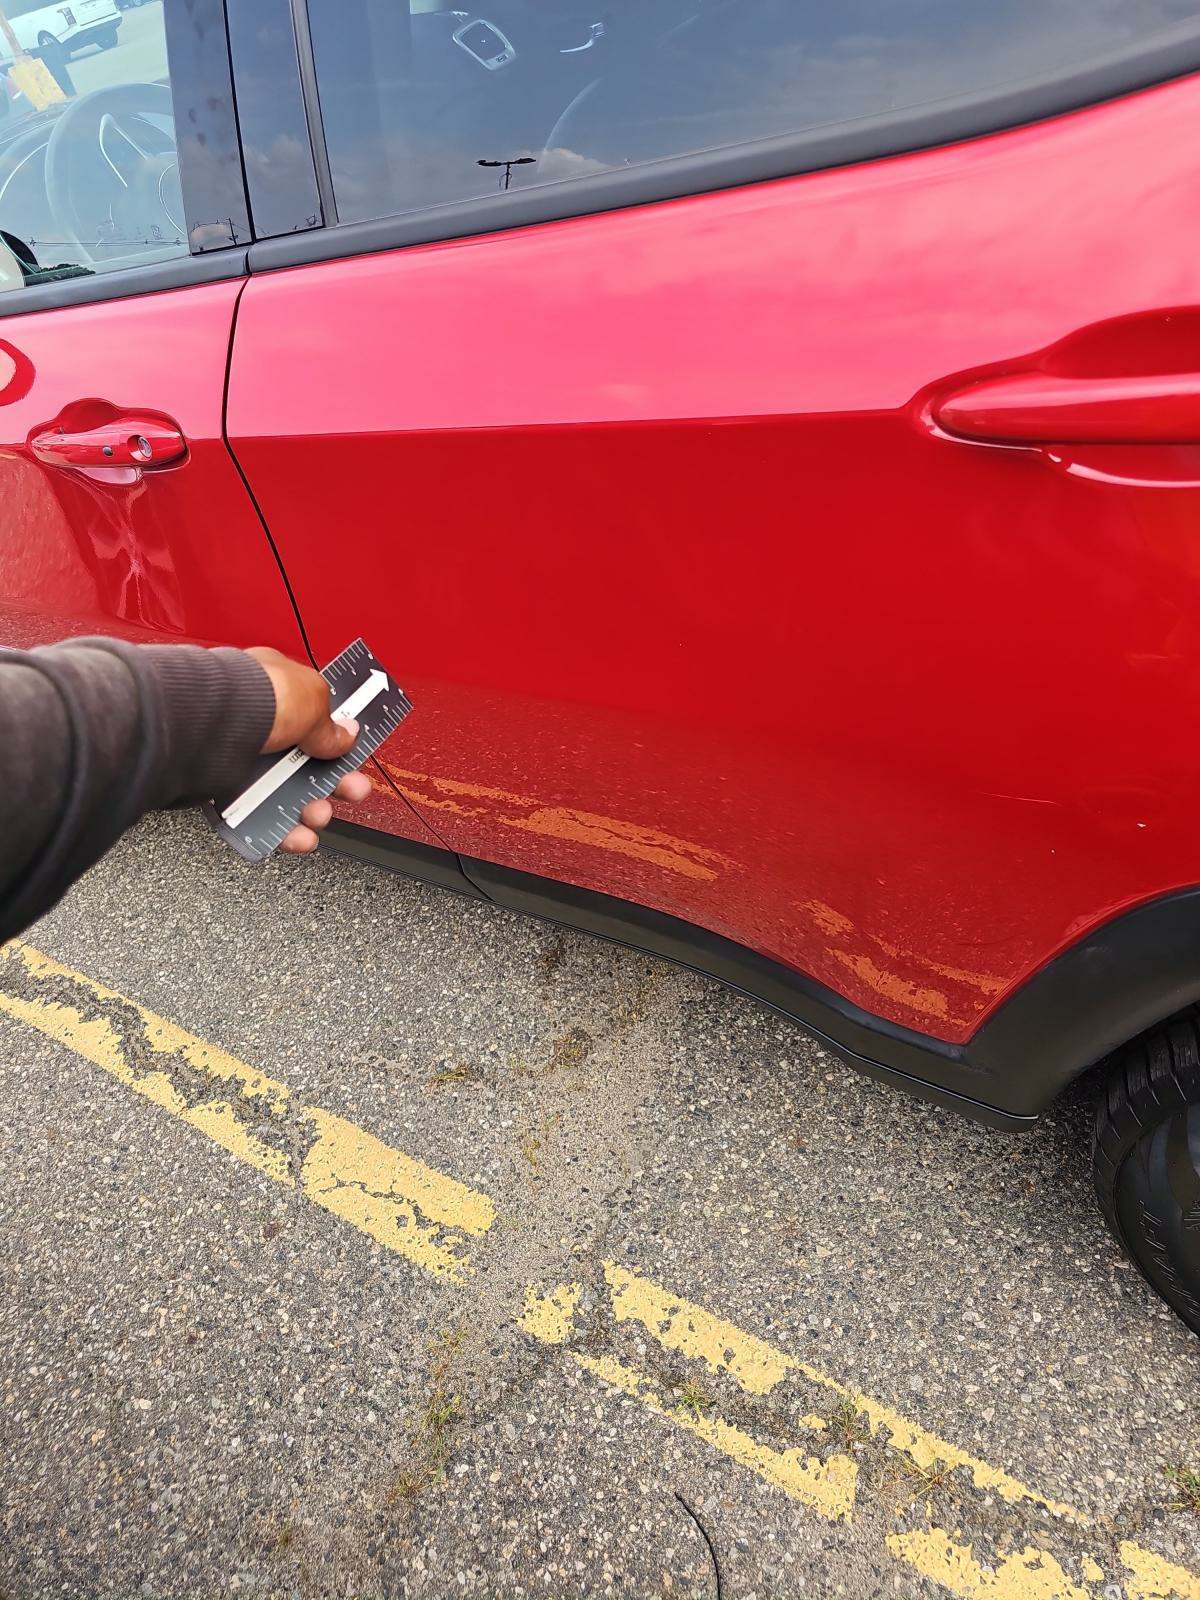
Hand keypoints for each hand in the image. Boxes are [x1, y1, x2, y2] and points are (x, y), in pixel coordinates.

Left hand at [246, 646, 371, 854]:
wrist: (209, 725)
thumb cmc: (255, 697)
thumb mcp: (311, 699)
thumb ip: (331, 724)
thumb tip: (346, 735)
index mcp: (279, 692)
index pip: (315, 719)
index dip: (338, 741)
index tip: (356, 756)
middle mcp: (260, 724)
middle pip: (306, 763)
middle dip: (335, 781)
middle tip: (350, 789)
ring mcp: (242, 759)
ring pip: (286, 794)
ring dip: (312, 809)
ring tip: (317, 814)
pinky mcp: (226, 791)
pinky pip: (259, 818)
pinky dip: (282, 832)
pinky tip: (298, 837)